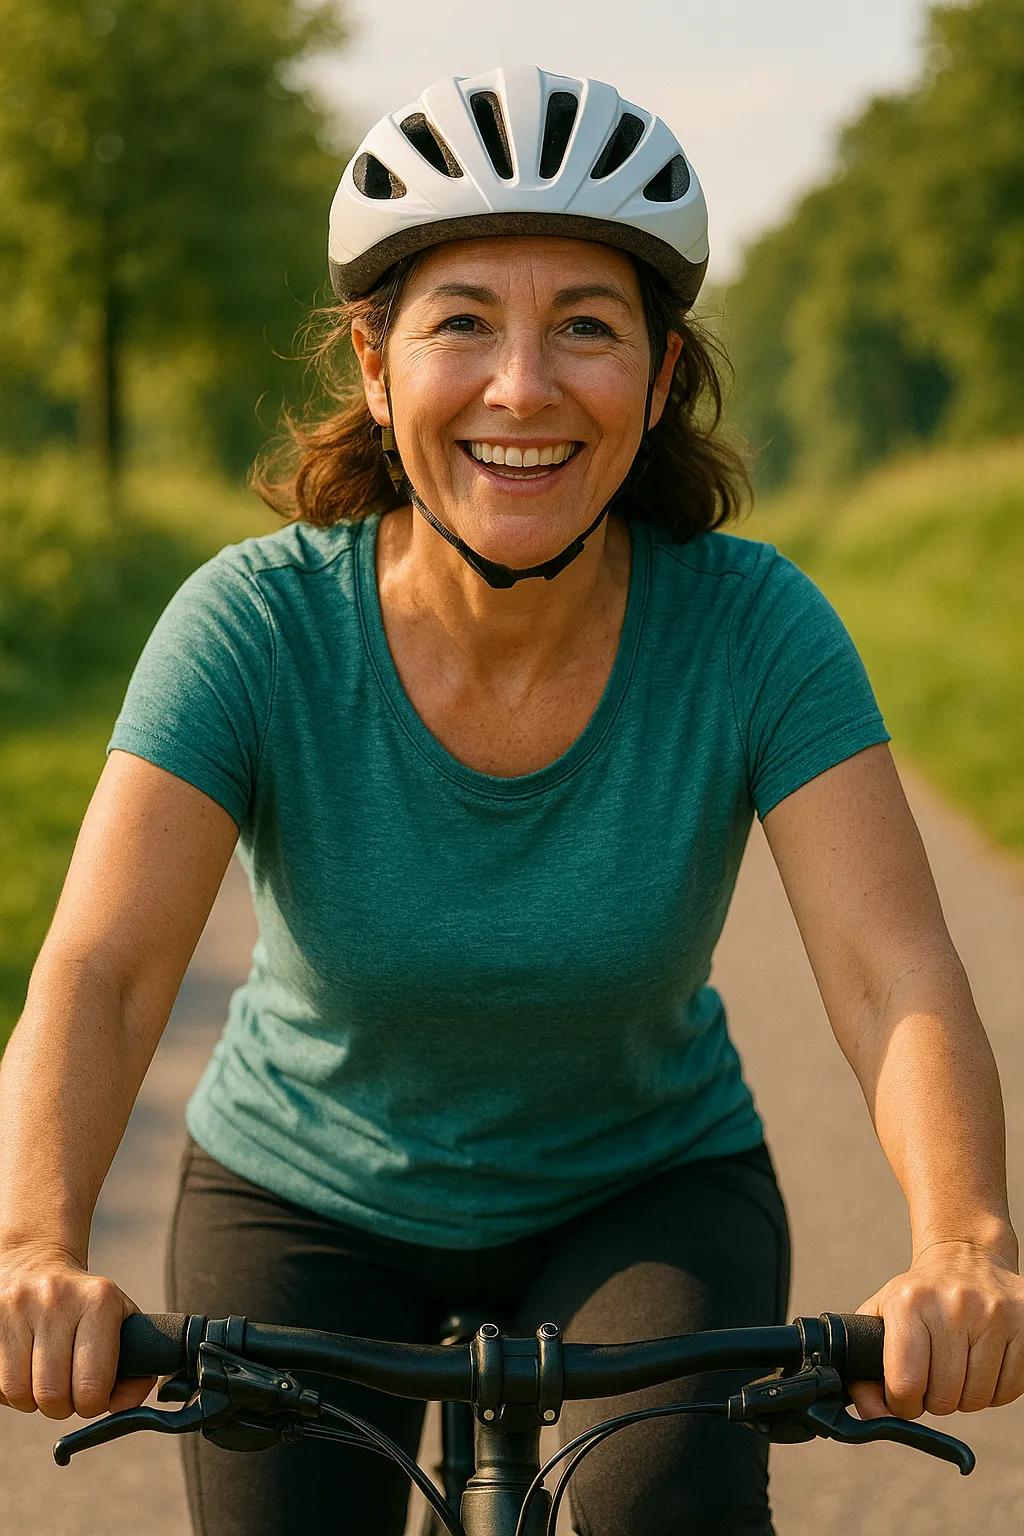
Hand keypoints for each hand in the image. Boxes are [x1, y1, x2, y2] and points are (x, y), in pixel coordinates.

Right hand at [0, 1243, 154, 1418]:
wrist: (35, 1265)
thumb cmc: (85, 1307)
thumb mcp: (121, 1322)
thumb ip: (136, 1368)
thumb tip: (126, 1405)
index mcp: (98, 1301)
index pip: (92, 1387)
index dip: (93, 1404)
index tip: (93, 1393)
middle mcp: (56, 1298)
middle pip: (51, 1396)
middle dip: (61, 1405)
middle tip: (66, 1388)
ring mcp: (16, 1306)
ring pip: (17, 1394)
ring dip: (30, 1398)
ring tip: (42, 1375)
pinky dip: (6, 1388)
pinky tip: (20, 1367)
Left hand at [851, 1240, 1023, 1420]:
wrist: (966, 1256)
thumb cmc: (919, 1297)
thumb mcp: (881, 1317)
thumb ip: (863, 1369)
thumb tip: (874, 1416)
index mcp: (909, 1302)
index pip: (905, 1384)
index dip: (902, 1403)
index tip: (905, 1394)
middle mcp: (954, 1303)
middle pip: (944, 1398)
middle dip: (935, 1399)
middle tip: (934, 1375)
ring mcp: (995, 1312)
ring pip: (978, 1399)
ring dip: (965, 1396)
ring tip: (958, 1365)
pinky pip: (1010, 1390)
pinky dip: (994, 1389)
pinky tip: (983, 1363)